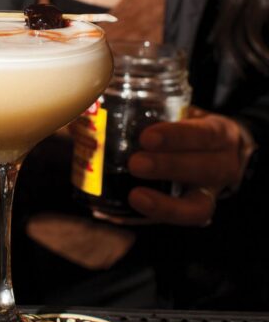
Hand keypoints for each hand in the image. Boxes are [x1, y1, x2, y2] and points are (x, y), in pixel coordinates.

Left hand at [127, 110, 253, 225]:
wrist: (219, 152)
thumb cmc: (191, 130)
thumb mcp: (185, 114)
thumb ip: (155, 110)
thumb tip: (99, 101)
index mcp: (219, 134)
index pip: (204, 135)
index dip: (177, 137)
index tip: (147, 137)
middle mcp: (222, 165)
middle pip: (203, 169)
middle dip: (168, 167)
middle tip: (135, 164)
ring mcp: (212, 192)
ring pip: (198, 206)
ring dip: (165, 203)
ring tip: (135, 196)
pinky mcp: (197, 210)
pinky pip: (179, 220)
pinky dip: (152, 217)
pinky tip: (123, 214)